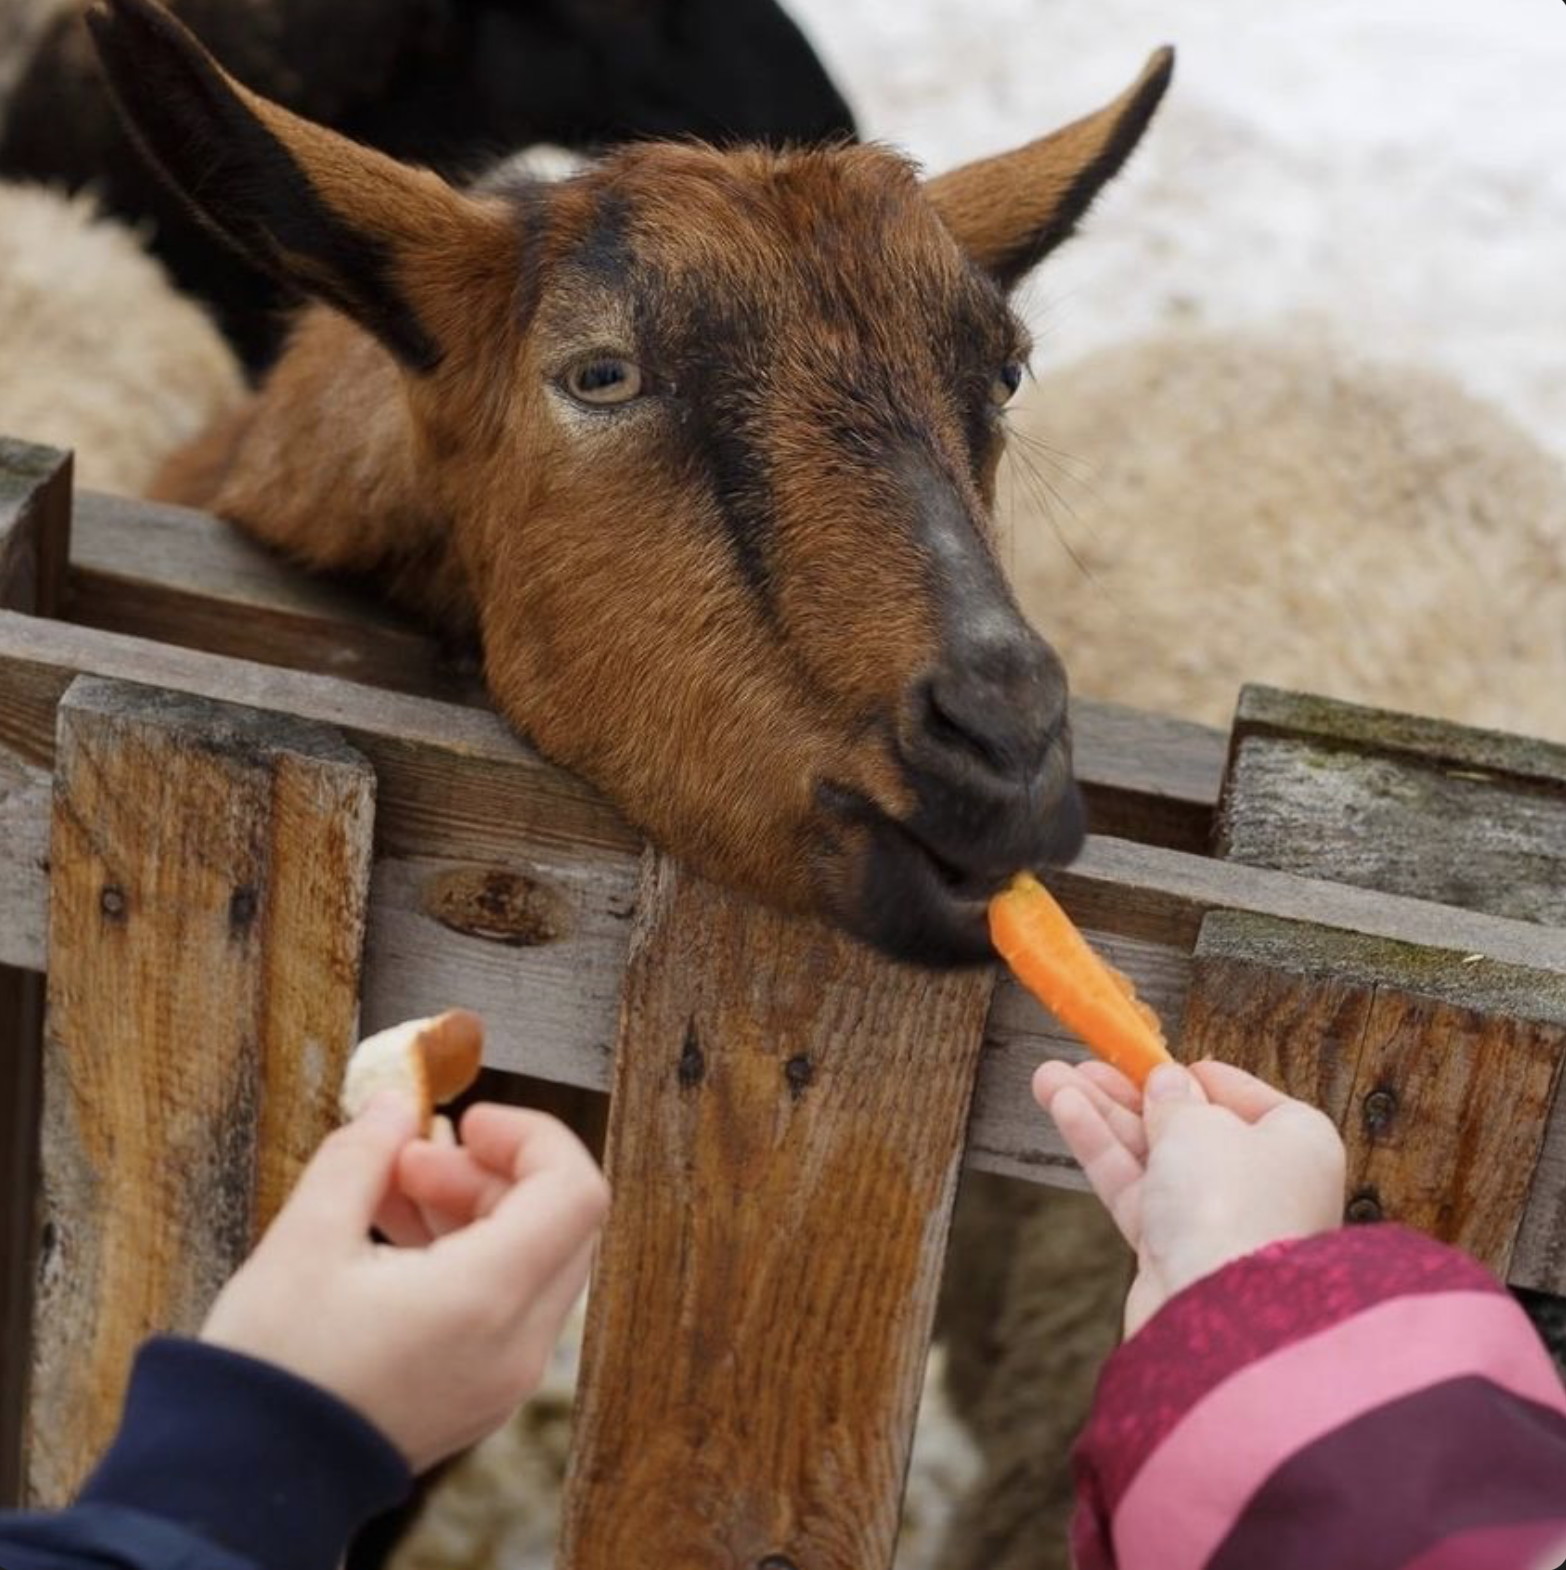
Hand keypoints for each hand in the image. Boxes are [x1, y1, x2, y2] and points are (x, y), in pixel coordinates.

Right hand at [201, 1093, 608, 1472]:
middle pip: (558, 1222)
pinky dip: (465, 1256)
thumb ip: (361, 1156)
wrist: (236, 1492)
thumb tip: (396, 1104)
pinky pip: (503, 1304)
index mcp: (487, 1300)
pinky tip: (390, 1237)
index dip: (531, 1136)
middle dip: (490, 1171)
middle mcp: (516, 1345)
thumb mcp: (304, 1240)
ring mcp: (503, 1378)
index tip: (467, 1121)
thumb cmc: (271, 1372)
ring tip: (385, 1189)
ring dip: (473, 1209)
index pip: (575, 1190)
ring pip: (532, 1260)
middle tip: (407, 1158)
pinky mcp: (478, 1395)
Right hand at [1033, 1058, 1345, 1335]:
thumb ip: (1174, 1100)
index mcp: (1296, 1142)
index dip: (1191, 1076)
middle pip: (1185, 1123)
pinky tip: (1063, 1110)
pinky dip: (1100, 1150)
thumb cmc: (1231, 1203)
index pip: (1241, 1095)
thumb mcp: (1200, 1124)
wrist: (1223, 1314)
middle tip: (1082, 1064)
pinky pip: (1134, 1187)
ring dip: (1100, 1115)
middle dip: (1128, 1093)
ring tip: (1048, 1077)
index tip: (1150, 1058)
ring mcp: (1214, 1218)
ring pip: (1150, 1154)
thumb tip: (1167, 1082)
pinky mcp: (1174, 1249)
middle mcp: (1261, 1180)